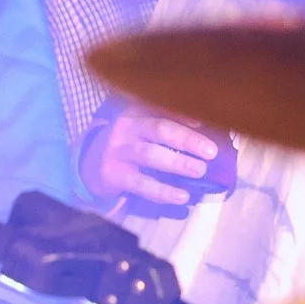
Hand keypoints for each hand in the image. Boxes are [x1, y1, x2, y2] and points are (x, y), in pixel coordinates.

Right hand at [81, 108, 222, 206]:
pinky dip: (163, 191)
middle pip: (160, 128)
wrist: (91, 165)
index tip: (209, 121)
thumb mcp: (144, 130)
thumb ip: (170, 128)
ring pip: (150, 154)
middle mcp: (126, 126)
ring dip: (177, 162)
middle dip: (188, 139)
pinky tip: (182, 196)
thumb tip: (214, 135)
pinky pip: (141, 183)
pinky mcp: (112, 174)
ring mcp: (117, 150)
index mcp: (138, 111)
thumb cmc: (129, 145)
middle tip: (212, 152)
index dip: (187, 114)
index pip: (164, 107)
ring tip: (200, 171)